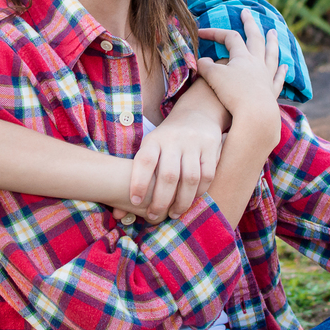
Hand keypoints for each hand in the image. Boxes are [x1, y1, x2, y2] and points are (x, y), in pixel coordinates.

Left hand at [123, 106, 222, 222]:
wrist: (196, 114)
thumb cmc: (165, 141)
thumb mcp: (149, 148)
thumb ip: (135, 179)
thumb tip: (118, 213)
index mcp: (154, 139)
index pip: (145, 161)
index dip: (139, 183)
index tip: (135, 202)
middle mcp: (173, 140)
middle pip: (169, 175)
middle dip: (161, 201)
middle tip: (154, 216)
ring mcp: (194, 143)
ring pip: (190, 178)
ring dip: (182, 201)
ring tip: (174, 214)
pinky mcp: (211, 147)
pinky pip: (207, 175)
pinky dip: (200, 191)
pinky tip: (192, 199)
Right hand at [196, 10, 283, 115]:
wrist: (255, 114)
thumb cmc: (233, 94)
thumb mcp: (213, 77)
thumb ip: (205, 66)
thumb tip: (202, 60)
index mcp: (242, 57)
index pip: (230, 37)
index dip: (215, 33)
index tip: (200, 32)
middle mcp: (257, 63)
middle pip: (255, 38)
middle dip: (249, 24)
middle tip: (246, 12)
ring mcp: (267, 76)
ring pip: (271, 54)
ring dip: (272, 42)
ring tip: (273, 32)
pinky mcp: (272, 91)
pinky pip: (278, 77)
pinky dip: (282, 71)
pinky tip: (285, 66)